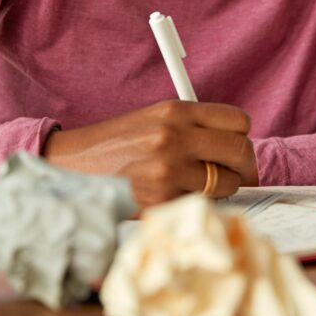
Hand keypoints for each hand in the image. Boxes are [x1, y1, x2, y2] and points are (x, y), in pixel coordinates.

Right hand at [42, 100, 257, 207]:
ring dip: (220, 188)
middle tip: (233, 174)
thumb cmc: (117, 144)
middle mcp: (173, 137)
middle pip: (240, 152)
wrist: (73, 166)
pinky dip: (194, 203)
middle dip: (242, 166)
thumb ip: (194, 126)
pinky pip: (201, 204)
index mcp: (175, 110)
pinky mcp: (160, 200)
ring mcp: (167, 170)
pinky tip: (173, 196)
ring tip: (196, 184)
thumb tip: (237, 146)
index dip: (240, 136)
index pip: (239, 121)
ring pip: (226, 183)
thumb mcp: (155, 119)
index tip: (235, 147)